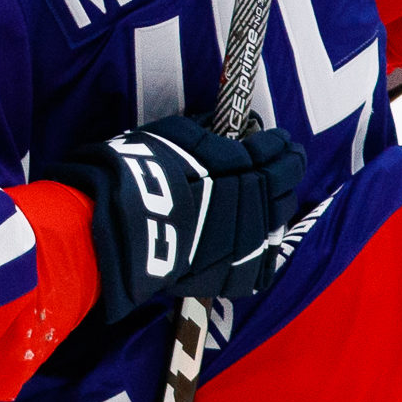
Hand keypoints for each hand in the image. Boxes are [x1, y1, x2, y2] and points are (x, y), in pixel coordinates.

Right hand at [59, 113, 304, 315]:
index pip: (273, 154)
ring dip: (278, 206)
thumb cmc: (135, 172)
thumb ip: (207, 132)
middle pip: (281, 187)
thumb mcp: (172, 136)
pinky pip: (259, 264)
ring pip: (274, 223)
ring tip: (275, 196)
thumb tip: (228, 127)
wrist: (112, 227)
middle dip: (288, 172)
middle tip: (289, 161)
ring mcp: (241, 243)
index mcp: (238, 167)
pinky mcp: (227, 274)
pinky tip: (260, 238)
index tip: (282, 140)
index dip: (281, 146)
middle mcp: (248, 204)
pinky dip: (263, 250)